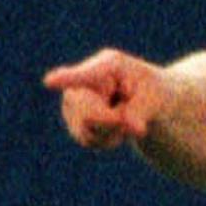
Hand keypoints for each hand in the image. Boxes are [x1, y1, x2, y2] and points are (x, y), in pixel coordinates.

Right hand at [44, 50, 167, 150]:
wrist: (148, 101)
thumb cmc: (152, 92)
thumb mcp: (155, 100)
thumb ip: (142, 113)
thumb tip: (135, 130)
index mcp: (109, 66)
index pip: (86, 75)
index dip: (67, 79)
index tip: (50, 81)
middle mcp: (84, 80)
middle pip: (87, 114)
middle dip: (109, 124)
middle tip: (129, 120)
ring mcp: (74, 99)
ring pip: (85, 130)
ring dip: (110, 133)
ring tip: (124, 120)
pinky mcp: (73, 118)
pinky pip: (87, 139)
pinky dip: (106, 140)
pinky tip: (115, 128)